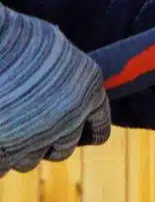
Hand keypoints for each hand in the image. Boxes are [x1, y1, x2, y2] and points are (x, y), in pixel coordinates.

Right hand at [0, 4, 110, 174]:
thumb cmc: (14, 36)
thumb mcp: (52, 47)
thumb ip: (65, 74)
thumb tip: (64, 85)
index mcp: (89, 93)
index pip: (99, 127)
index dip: (88, 130)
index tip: (81, 133)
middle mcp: (68, 121)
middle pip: (63, 148)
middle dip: (50, 142)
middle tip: (33, 129)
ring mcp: (34, 139)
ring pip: (29, 160)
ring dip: (20, 149)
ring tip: (8, 130)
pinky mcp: (4, 150)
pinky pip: (2, 164)